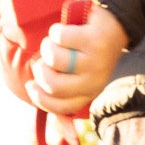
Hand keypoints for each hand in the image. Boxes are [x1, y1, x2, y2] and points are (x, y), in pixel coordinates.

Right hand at [26, 0, 127, 117]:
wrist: (114, 27)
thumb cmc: (87, 53)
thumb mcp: (78, 76)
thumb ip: (63, 93)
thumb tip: (54, 118)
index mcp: (87, 94)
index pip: (59, 107)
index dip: (39, 97)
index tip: (30, 84)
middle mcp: (93, 82)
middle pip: (53, 85)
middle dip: (40, 70)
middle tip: (43, 59)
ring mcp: (94, 61)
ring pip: (54, 59)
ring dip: (47, 46)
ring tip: (53, 42)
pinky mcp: (93, 39)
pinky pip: (60, 37)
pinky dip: (55, 31)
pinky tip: (62, 30)